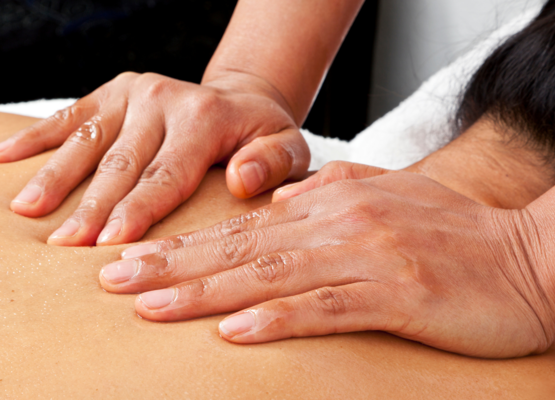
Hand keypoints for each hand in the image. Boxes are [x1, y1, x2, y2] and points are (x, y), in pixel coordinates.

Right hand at [0, 72, 309, 245]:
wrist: (241, 101)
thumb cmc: (263, 134)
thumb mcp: (289, 146)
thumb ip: (274, 163)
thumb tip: (241, 179)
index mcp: (205, 117)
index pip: (166, 175)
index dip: (136, 212)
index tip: (108, 246)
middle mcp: (164, 99)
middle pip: (122, 163)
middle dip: (91, 208)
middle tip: (64, 246)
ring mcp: (134, 92)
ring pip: (89, 140)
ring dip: (56, 177)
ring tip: (28, 211)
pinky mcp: (114, 92)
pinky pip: (73, 115)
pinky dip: (40, 137)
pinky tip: (9, 157)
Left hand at [98, 163, 554, 357]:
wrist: (530, 255)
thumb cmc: (458, 233)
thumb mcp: (388, 196)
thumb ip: (329, 194)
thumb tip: (280, 208)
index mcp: (335, 200)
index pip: (244, 228)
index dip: (187, 244)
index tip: (138, 258)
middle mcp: (342, 222)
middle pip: (242, 249)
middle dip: (173, 266)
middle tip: (114, 280)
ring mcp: (369, 256)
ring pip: (270, 276)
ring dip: (205, 292)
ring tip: (149, 306)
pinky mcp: (399, 293)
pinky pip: (325, 308)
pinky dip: (277, 319)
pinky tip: (233, 331)